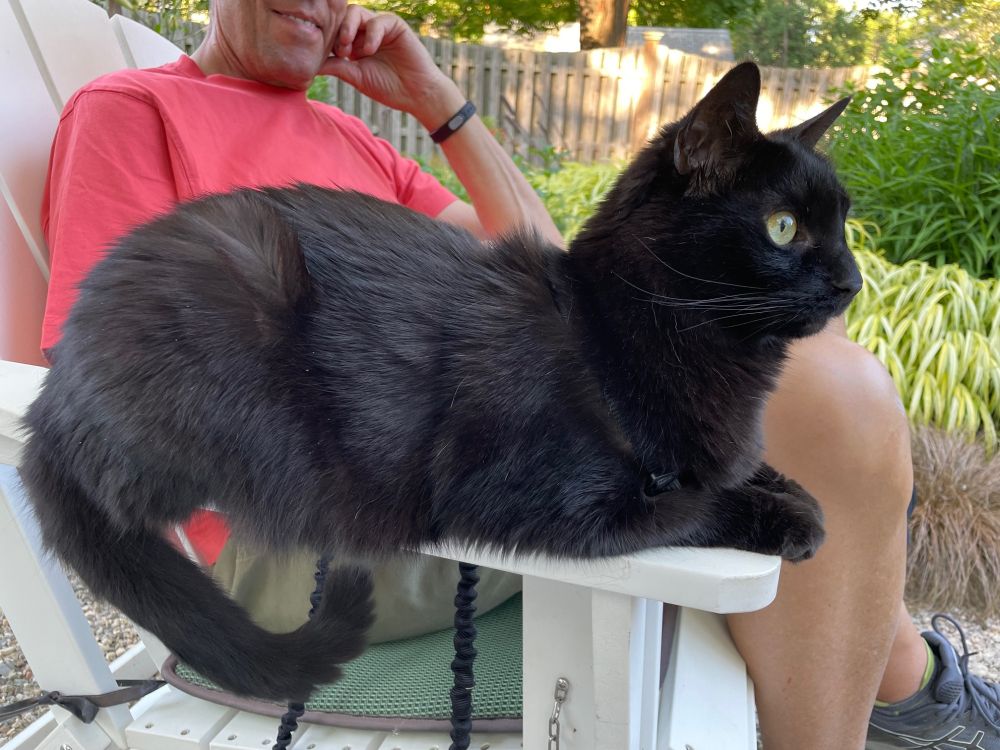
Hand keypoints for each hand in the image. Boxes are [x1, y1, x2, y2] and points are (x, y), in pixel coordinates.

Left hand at [320, 7, 463, 129]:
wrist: (416, 94)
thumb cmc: (388, 88)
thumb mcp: (355, 77)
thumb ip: (335, 66)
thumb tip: (308, 65)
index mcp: (354, 43)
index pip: (334, 30)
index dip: (327, 38)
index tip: (326, 55)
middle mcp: (365, 32)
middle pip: (341, 17)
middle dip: (336, 32)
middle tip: (339, 51)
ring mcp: (379, 27)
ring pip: (355, 13)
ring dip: (348, 29)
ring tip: (350, 50)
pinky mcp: (394, 25)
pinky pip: (377, 20)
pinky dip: (370, 35)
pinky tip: (369, 51)